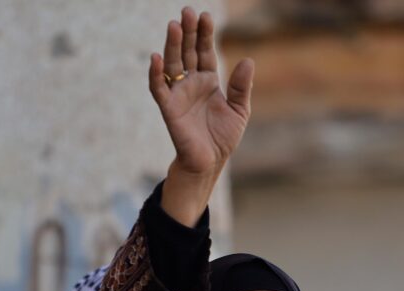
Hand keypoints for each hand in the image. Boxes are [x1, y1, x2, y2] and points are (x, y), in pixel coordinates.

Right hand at [150, 7, 253, 226]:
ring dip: (172, 45)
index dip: (204, 34)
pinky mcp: (168, 108)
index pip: (204, 51)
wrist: (210, 162)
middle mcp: (191, 83)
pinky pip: (159, 88)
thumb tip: (248, 60)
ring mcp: (178, 94)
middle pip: (187, 52)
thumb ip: (241, 86)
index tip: (205, 15)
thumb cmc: (223, 137)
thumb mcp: (239, 110)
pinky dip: (156, 74)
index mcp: (208, 80)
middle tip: (187, 12)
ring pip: (172, 65)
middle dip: (188, 33)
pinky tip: (156, 57)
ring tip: (174, 26)